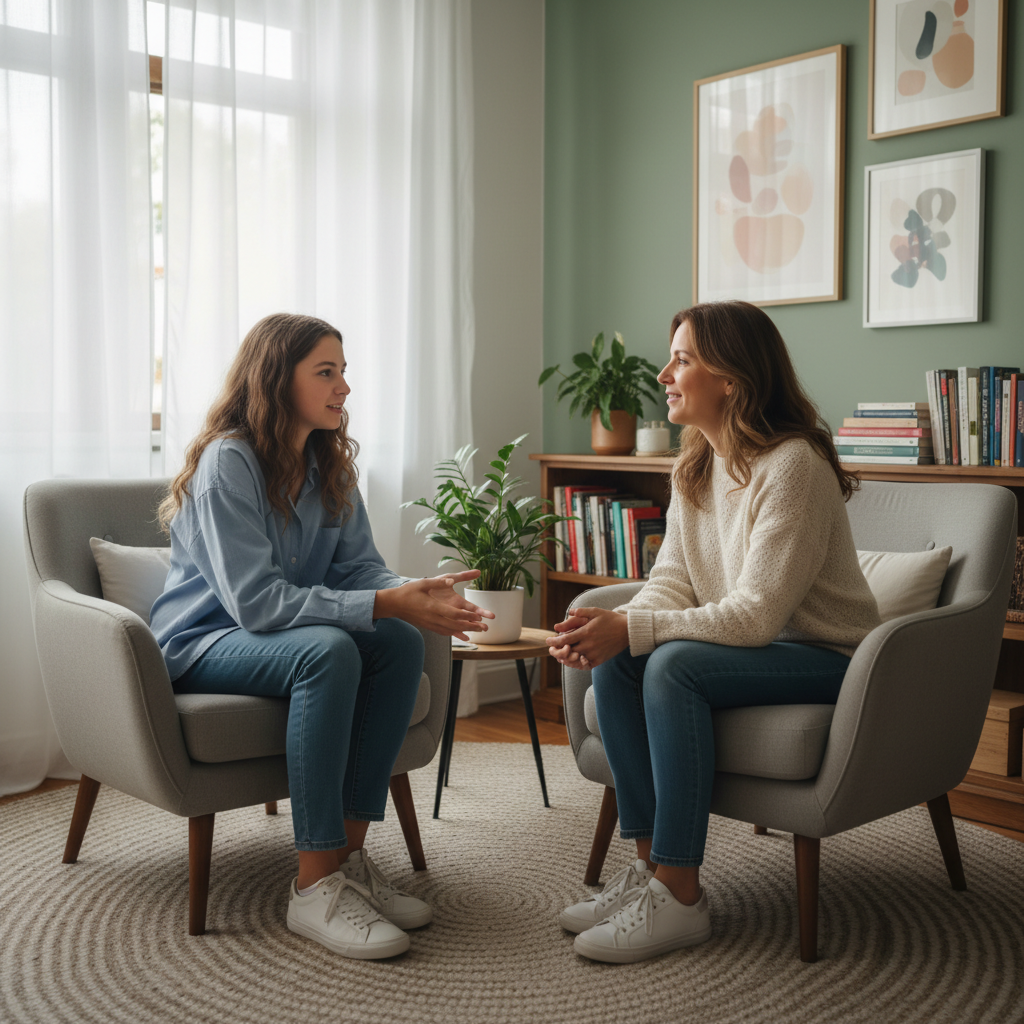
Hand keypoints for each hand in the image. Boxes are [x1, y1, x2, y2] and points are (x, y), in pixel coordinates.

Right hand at [374, 569, 494, 640]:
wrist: (393, 604)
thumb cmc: (408, 592)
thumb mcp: (423, 583)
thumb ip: (438, 583)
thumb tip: (451, 580)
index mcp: (433, 607)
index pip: (453, 613)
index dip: (467, 615)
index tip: (479, 616)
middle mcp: (432, 618)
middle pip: (455, 624)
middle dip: (471, 626)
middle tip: (484, 628)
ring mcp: (430, 624)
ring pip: (450, 630)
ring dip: (464, 631)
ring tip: (477, 632)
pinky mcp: (428, 626)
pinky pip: (443, 632)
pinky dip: (454, 633)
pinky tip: (461, 634)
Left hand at [545, 607, 628, 668]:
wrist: (627, 631)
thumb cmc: (610, 619)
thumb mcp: (596, 612)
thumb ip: (581, 612)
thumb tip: (568, 612)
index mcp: (586, 632)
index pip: (565, 639)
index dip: (554, 641)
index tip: (548, 641)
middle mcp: (589, 645)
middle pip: (567, 651)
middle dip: (557, 650)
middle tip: (551, 649)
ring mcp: (594, 654)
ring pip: (574, 659)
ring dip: (565, 658)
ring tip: (559, 656)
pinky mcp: (599, 660)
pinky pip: (584, 665)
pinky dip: (576, 664)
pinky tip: (572, 660)